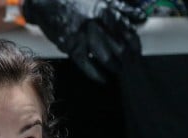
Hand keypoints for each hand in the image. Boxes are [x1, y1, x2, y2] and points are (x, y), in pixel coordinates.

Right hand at [24, 0, 146, 83]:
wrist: (47, 3)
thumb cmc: (75, 0)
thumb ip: (121, 7)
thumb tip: (140, 16)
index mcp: (104, 10)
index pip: (127, 30)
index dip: (135, 44)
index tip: (138, 52)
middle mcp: (94, 23)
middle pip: (119, 46)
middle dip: (128, 59)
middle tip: (132, 65)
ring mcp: (82, 36)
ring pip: (105, 57)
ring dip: (115, 67)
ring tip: (119, 70)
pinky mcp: (70, 46)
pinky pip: (86, 65)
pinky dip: (96, 74)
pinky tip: (103, 79)